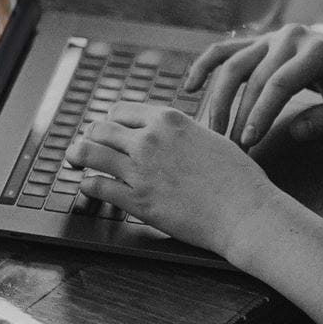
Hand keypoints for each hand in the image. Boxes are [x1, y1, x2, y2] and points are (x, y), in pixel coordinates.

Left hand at [67, 103, 296, 258]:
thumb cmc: (239, 179)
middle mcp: (149, 139)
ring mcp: (140, 169)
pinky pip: (95, 185)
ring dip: (77, 156)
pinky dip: (87, 185)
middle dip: (90, 137)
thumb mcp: (211, 137)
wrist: (247, 213)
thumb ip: (183, 131)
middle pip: (98, 128)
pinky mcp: (136, 199)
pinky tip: (90, 187)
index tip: (108, 130)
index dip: (110, 121)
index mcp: (168, 120)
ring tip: (75, 161)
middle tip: (86, 146)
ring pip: (87, 152)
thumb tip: (167, 130)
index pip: (120, 110)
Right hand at [185, 24, 322, 147]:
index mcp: (316, 51)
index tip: (249, 141)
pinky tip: (189, 87)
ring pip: (232, 64)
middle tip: (231, 147)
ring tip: (213, 130)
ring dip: (218, 98)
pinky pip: (222, 50)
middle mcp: (288, 37)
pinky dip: (203, 66)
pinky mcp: (255, 41)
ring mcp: (269, 37)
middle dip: (239, 114)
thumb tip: (296, 132)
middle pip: (253, 78)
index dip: (261, 113)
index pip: (280, 83)